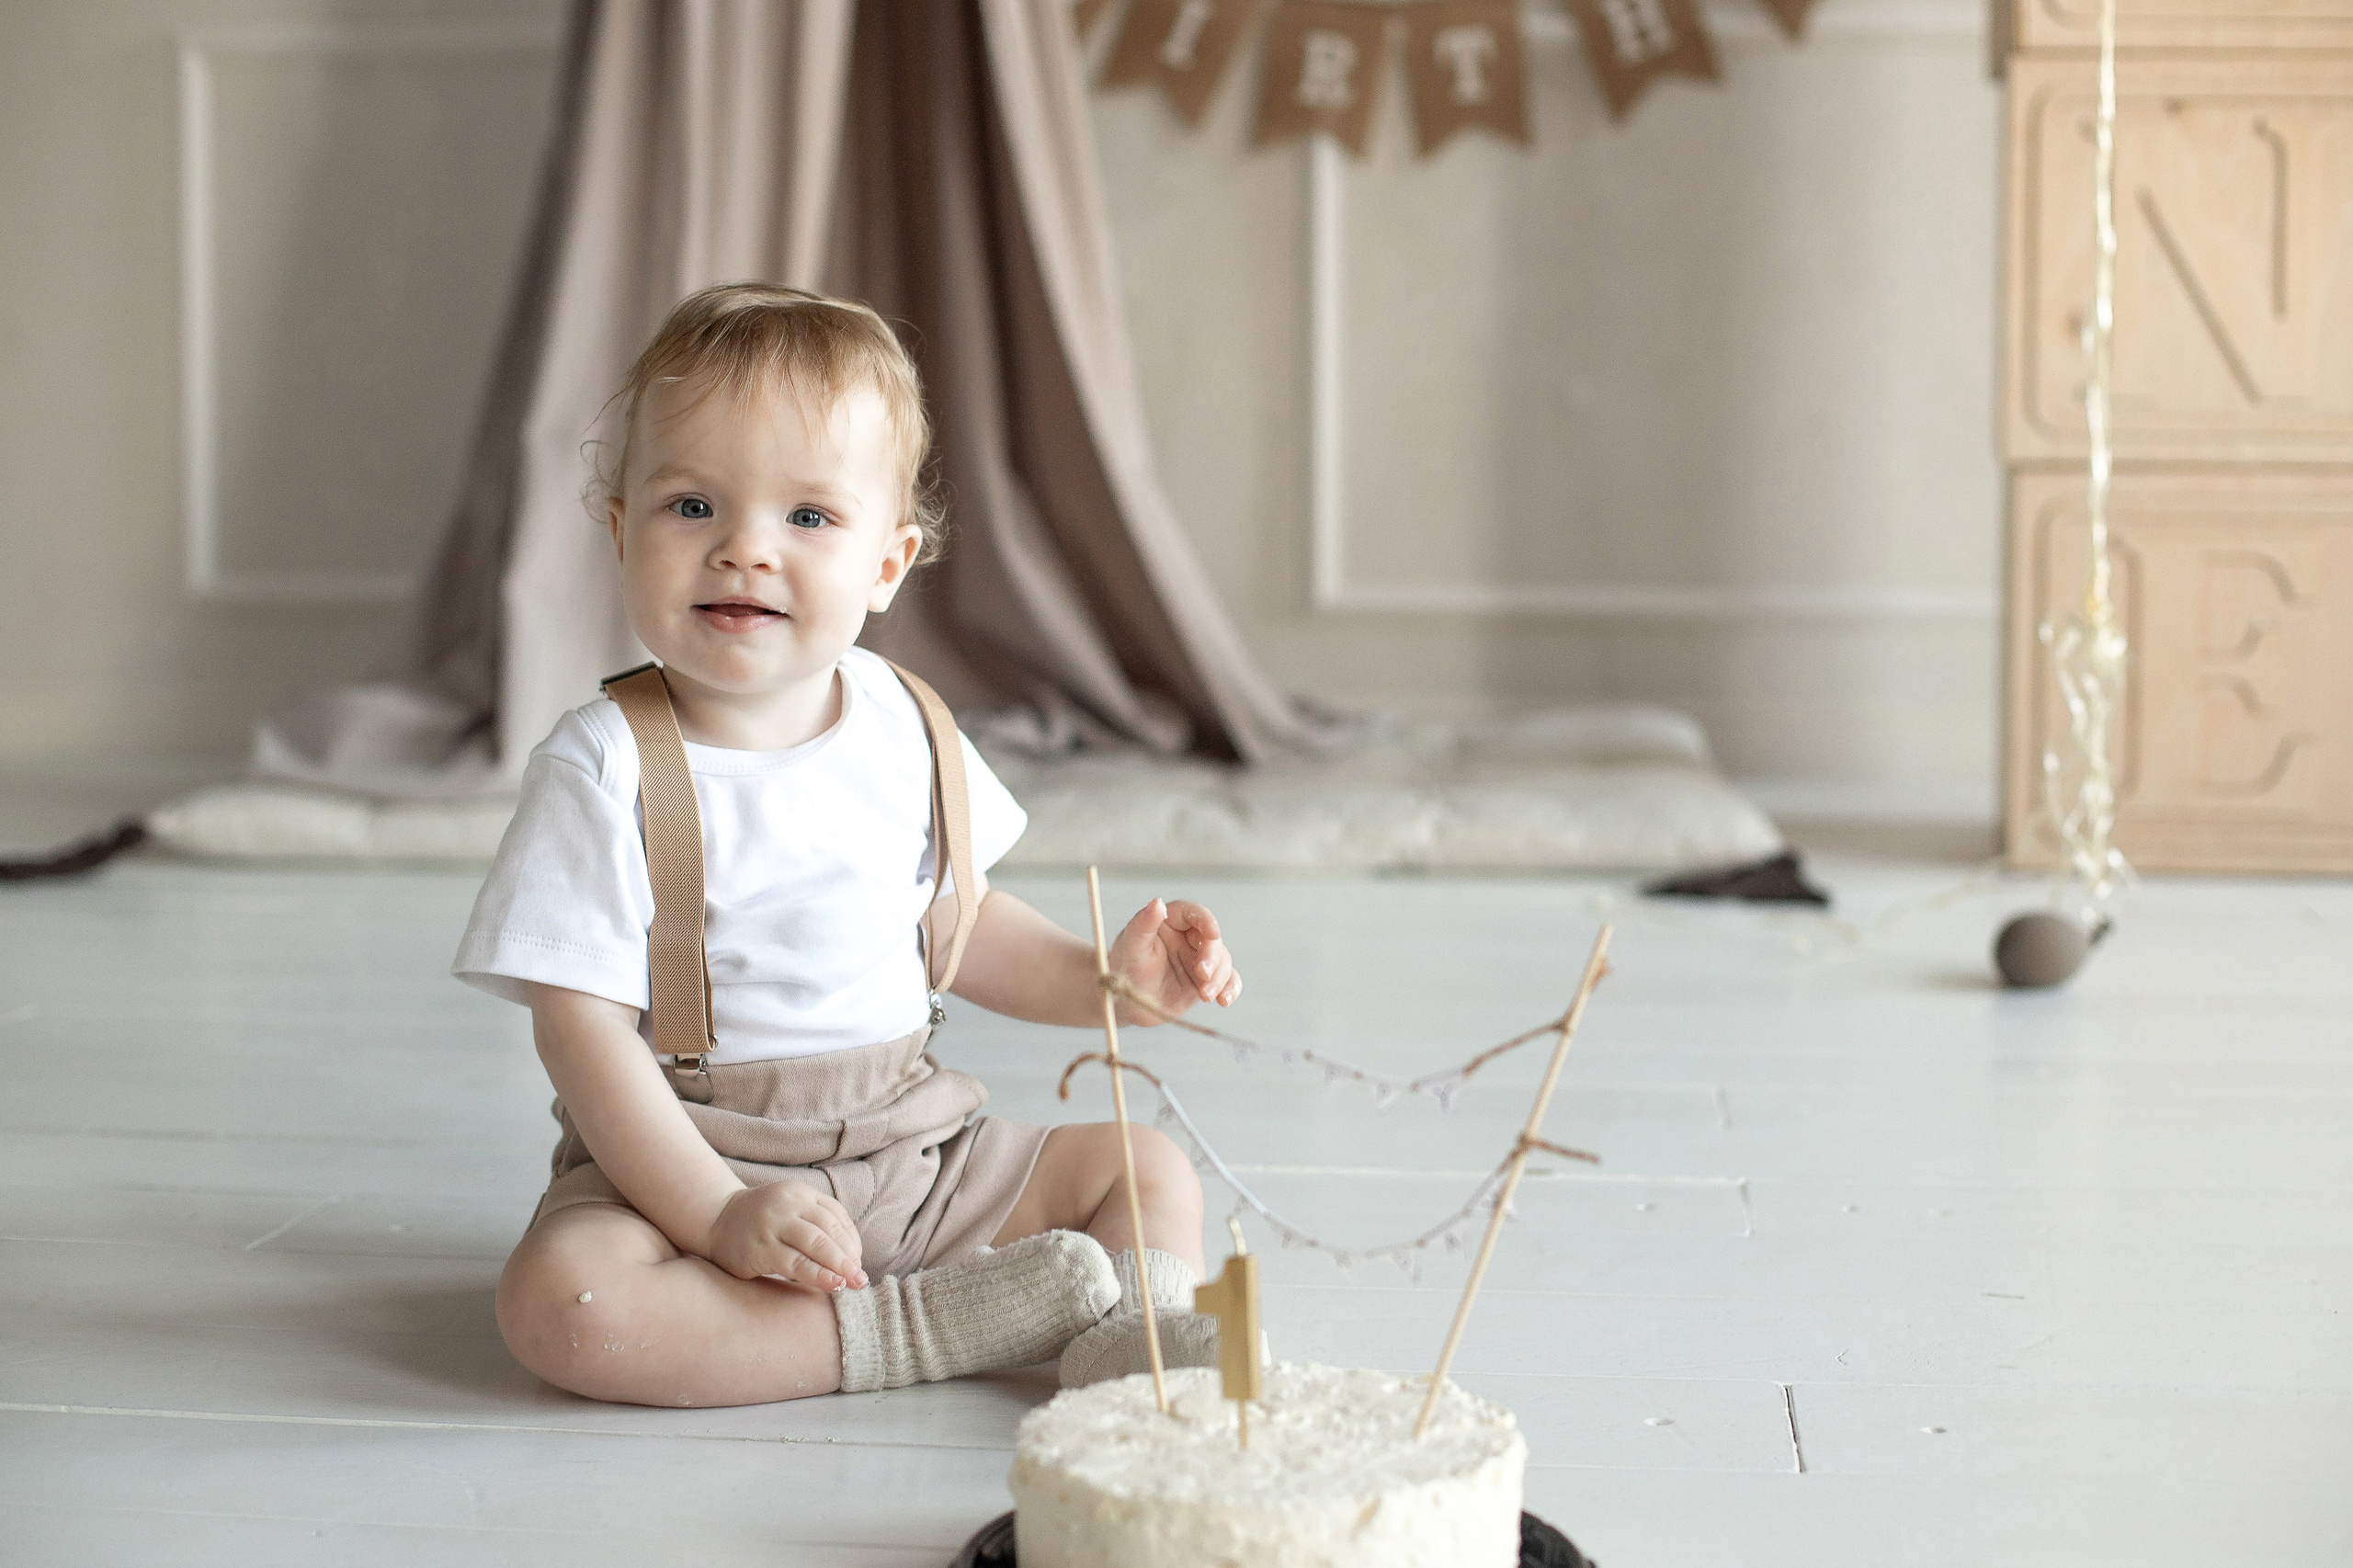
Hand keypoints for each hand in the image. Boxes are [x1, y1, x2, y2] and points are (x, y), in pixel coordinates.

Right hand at [702, 1182, 867, 1291]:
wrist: (716, 1220)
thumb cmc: (763, 1221)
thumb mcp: (791, 1211)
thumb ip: (817, 1225)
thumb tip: (852, 1259)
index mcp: (801, 1193)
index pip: (837, 1215)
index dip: (852, 1241)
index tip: (858, 1263)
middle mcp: (789, 1205)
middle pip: (829, 1229)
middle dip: (849, 1257)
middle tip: (862, 1279)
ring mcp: (773, 1225)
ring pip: (815, 1245)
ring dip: (838, 1266)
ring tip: (852, 1283)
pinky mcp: (760, 1248)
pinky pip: (794, 1263)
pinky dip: (816, 1274)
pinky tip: (831, 1284)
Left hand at [1108, 898, 1240, 1023]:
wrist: (1128, 1003)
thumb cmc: (1125, 969)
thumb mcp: (1131, 946)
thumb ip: (1144, 924)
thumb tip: (1157, 902)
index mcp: (1170, 921)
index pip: (1193, 913)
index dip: (1206, 920)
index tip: (1213, 933)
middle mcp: (1189, 937)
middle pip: (1212, 940)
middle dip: (1212, 957)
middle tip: (1203, 974)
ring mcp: (1200, 959)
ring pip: (1223, 961)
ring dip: (1219, 978)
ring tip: (1205, 995)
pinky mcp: (1207, 980)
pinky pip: (1228, 980)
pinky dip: (1231, 989)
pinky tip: (1225, 1000)